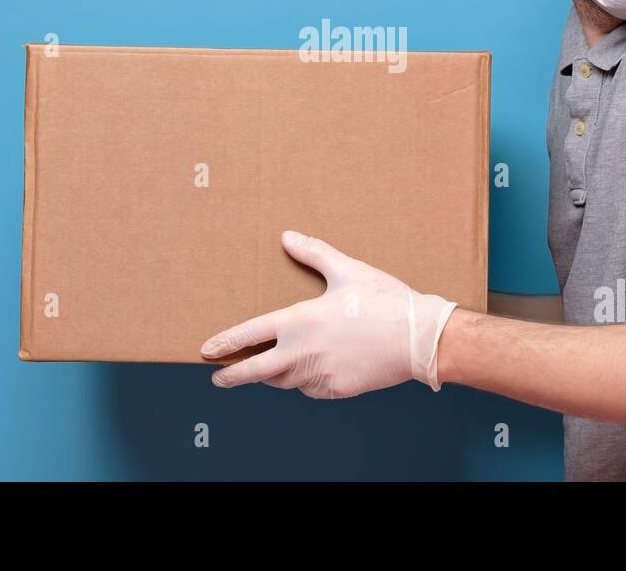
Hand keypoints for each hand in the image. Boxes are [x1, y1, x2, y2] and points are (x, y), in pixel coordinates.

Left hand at [200, 230, 458, 397]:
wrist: (419, 337)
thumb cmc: (384, 300)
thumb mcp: (347, 270)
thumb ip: (314, 254)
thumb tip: (288, 237)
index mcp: (300, 321)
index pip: (250, 335)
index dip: (225, 344)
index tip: (207, 352)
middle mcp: (303, 352)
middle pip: (256, 371)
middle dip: (233, 376)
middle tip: (218, 378)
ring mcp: (320, 374)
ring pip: (284, 381)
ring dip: (272, 376)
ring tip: (265, 371)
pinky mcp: (338, 389)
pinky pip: (311, 388)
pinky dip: (304, 382)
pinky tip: (308, 372)